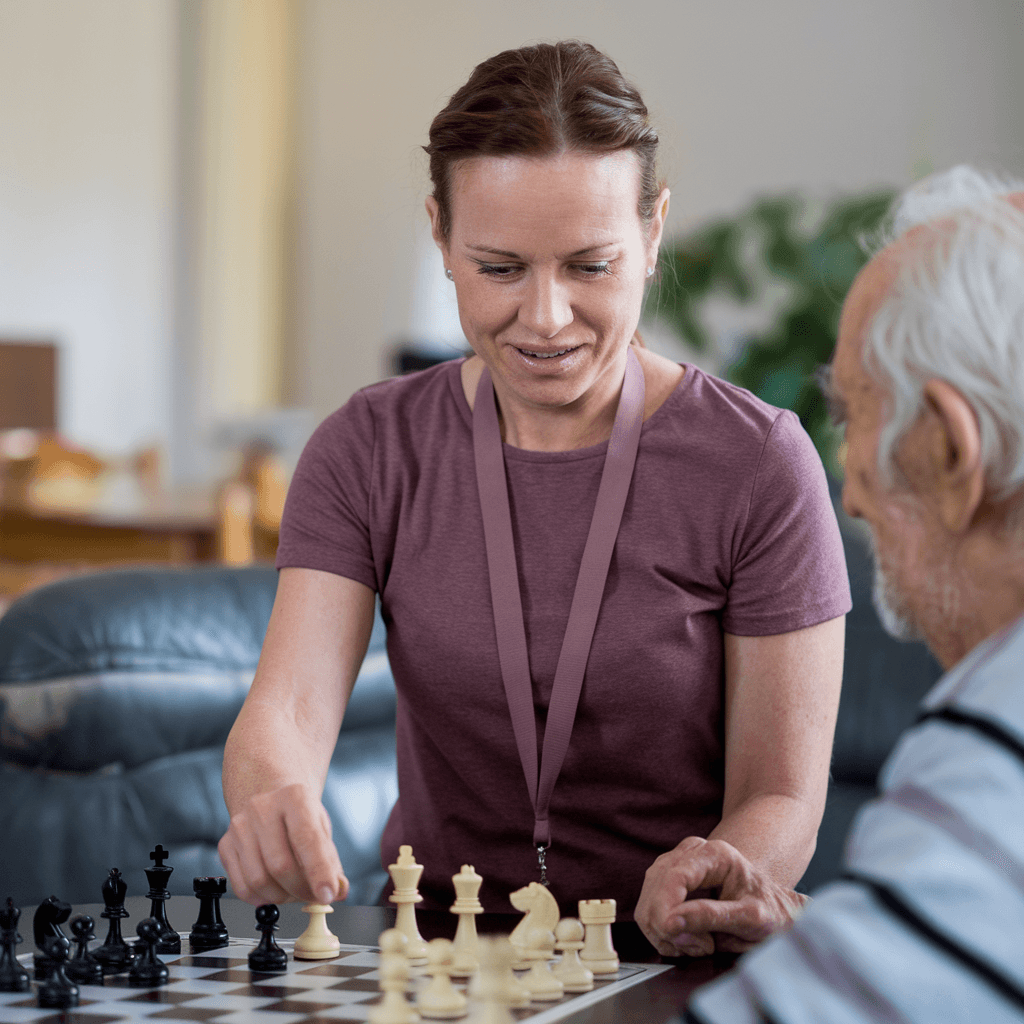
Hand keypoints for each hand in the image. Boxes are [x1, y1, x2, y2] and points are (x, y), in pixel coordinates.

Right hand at [218, 782, 349, 905]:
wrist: (270, 798)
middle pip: (280, 865)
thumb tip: (338, 891)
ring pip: (259, 880)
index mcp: (294, 797)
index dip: (319, 872)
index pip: (307, 839)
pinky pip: (242, 887)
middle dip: (301, 890)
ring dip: (281, 897)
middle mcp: (262, 807)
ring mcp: (240, 826)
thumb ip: (331, 861)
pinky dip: (261, 899)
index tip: (328, 895)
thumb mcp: (322, 828)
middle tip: (313, 897)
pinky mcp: (225, 845)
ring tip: (294, 891)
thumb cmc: (299, 816)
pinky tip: (275, 890)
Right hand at [635, 836, 807, 956]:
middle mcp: (691, 852)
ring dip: (664, 932)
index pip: (674, 876)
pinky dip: (662, 932)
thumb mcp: (751, 918)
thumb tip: (672, 922)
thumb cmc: (770, 910)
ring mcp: (677, 865)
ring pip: (648, 902)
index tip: (673, 934)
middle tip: (699, 946)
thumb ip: (712, 917)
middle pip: (656, 888)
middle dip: (667, 924)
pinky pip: (650, 910)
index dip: (665, 908)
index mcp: (715, 854)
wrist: (775, 908)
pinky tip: (688, 940)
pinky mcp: (668, 883)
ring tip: (699, 944)